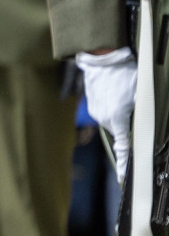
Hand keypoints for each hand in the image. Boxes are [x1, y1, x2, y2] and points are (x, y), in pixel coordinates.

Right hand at [81, 48, 137, 177]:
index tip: (123, 178)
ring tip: (122, 94)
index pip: (123, 147)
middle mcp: (103, 118)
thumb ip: (142, 115)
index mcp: (117, 119)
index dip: (125, 164)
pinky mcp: (91, 104)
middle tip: (133, 107)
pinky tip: (114, 92)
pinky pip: (104, 111)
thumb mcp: (140, 94)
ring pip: (112, 120)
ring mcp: (95, 111)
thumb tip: (143, 127)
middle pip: (120, 130)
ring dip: (119, 113)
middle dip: (127, 124)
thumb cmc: (124, 74)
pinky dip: (111, 106)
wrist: (102, 57)